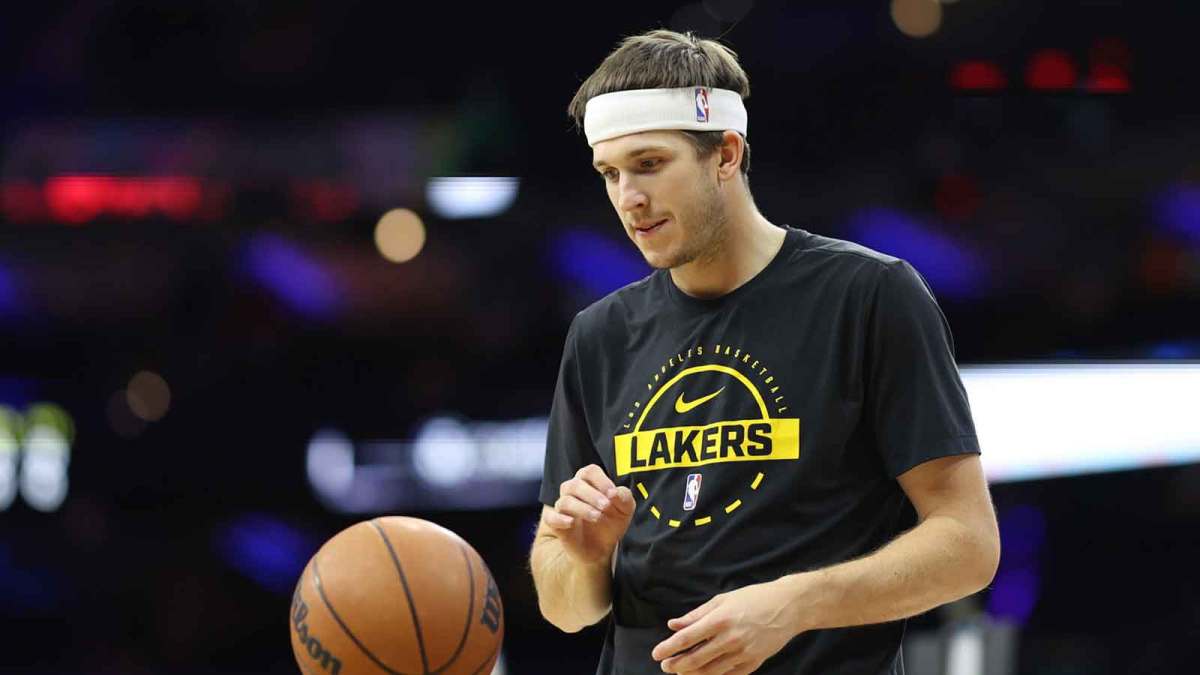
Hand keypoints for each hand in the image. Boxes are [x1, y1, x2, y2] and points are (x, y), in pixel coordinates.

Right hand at [543, 464, 635, 565]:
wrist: (602, 548)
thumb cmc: (612, 522)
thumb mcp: (625, 510)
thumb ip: (624, 497)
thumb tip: (615, 493)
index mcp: (589, 482)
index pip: (590, 471)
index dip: (601, 480)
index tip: (612, 494)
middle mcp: (573, 491)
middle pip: (575, 484)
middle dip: (592, 495)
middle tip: (606, 507)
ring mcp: (563, 507)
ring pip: (565, 501)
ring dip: (582, 508)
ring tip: (597, 517)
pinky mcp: (556, 524)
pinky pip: (550, 517)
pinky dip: (560, 519)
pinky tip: (571, 522)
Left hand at [651, 579, 803, 673]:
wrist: (789, 607)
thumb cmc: (753, 598)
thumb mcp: (723, 600)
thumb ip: (697, 614)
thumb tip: (673, 625)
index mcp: (720, 620)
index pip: (687, 638)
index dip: (669, 648)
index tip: (656, 654)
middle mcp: (730, 639)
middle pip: (696, 659)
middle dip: (677, 665)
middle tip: (665, 666)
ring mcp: (743, 653)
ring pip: (711, 671)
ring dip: (692, 673)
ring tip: (680, 672)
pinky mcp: (754, 662)